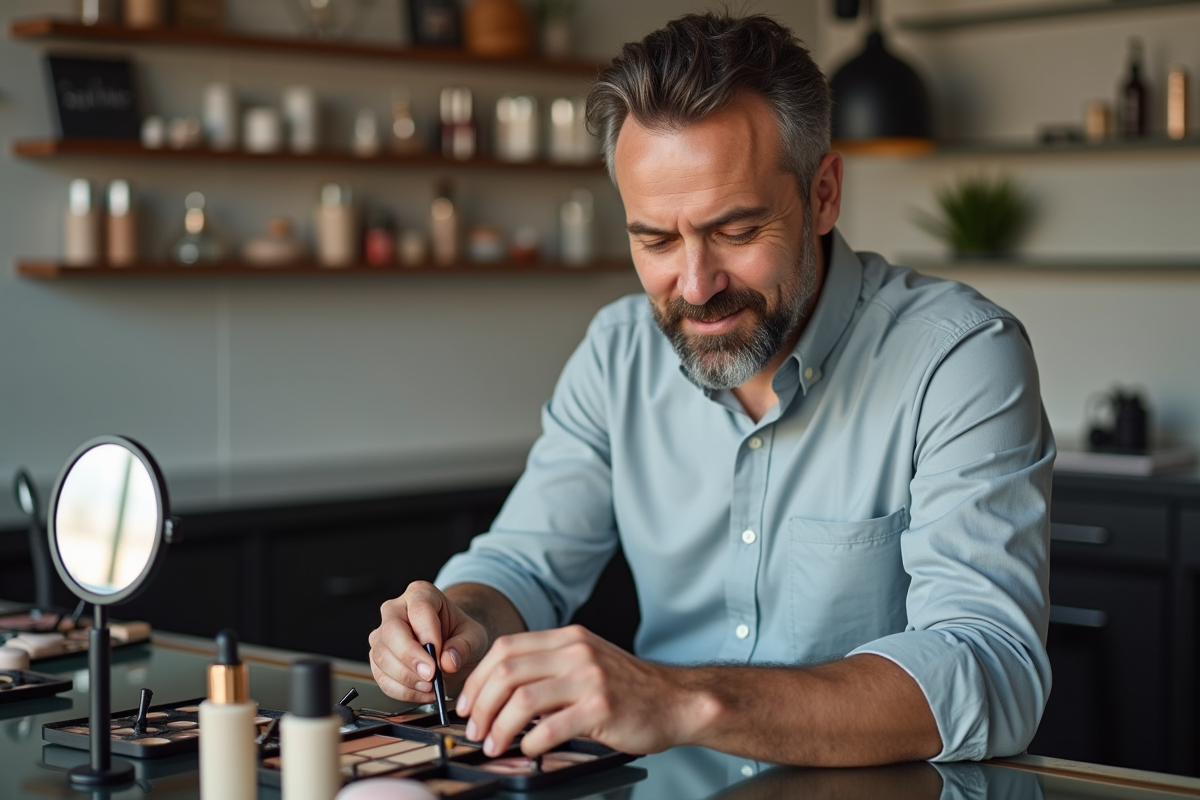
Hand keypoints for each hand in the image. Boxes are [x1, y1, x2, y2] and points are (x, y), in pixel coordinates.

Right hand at [369, 581, 488, 703]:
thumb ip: (464, 646)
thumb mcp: (474, 637)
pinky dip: (402, 690)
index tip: (439, 657)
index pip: (418, 610)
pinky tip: (423, 692)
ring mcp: (383, 635)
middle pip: (391, 632)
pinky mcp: (378, 659)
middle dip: (410, 658)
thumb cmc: (461, 635)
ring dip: (407, 678)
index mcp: (421, 594)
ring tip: (431, 685)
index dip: (427, 634)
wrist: (453, 648)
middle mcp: (396, 610)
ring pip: (382, 656)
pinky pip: (381, 677)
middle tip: (431, 676)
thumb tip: (447, 661)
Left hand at [455, 624, 691, 757]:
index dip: (478, 677)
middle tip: (474, 729)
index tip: (467, 703)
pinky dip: (530, 742)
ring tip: (493, 745)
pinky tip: (528, 750)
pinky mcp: (602, 708)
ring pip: (523, 700)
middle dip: (481, 705)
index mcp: (567, 639)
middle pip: (507, 672)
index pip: (506, 648)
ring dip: (499, 727)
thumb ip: (550, 667)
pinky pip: (551, 727)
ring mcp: (590, 678)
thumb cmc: (629, 688)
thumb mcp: (587, 662)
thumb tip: (500, 693)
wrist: (676, 700)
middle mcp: (576, 652)